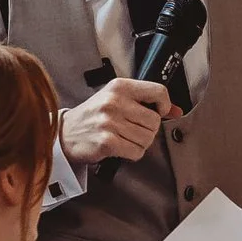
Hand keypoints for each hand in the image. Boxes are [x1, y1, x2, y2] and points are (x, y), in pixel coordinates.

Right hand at [58, 78, 173, 166]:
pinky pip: (136, 152)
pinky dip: (132, 153)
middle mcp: (115, 101)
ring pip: (148, 138)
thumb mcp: (117, 100)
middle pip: (155, 120)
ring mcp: (110, 122)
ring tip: (125, 138)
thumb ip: (147, 102)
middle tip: (133, 130)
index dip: (165, 105)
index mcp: (120, 86)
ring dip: (140, 143)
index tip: (159, 111)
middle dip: (148, 130)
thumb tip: (177, 111)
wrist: (65, 133)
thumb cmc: (93, 116)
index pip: (159, 91)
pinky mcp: (107, 141)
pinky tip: (120, 147)